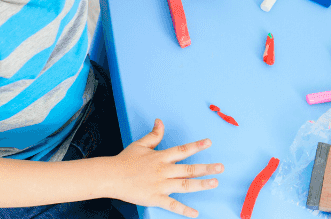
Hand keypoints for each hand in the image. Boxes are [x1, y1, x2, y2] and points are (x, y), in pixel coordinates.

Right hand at [107, 119, 222, 217]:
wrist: (110, 176)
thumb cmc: (125, 160)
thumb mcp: (140, 144)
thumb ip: (154, 134)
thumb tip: (160, 121)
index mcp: (161, 157)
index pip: (183, 150)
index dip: (197, 146)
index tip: (209, 142)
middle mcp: (164, 170)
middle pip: (188, 169)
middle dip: (206, 168)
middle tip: (221, 168)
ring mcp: (160, 185)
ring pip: (184, 185)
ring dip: (201, 184)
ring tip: (214, 183)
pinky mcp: (155, 198)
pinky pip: (172, 205)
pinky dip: (184, 210)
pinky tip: (195, 213)